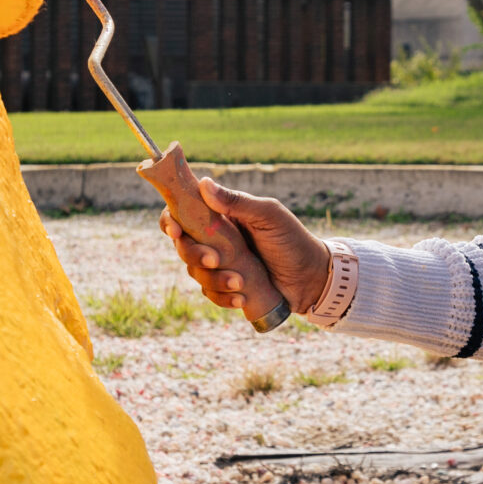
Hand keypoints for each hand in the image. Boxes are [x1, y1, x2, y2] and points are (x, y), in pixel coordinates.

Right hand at [160, 178, 332, 314]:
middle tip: (216, 260)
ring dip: (214, 279)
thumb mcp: (269, 216)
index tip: (175, 230)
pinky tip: (241, 299)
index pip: (182, 214)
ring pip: (195, 273)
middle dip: (194, 255)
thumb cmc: (292, 239)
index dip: (170, 221)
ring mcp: (220, 264)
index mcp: (220, 217)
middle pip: (183, 246)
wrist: (312, 277)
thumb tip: (205, 184)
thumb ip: (238, 202)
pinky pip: (211, 294)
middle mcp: (215, 239)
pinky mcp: (227, 287)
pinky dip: (222, 298)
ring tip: (241, 282)